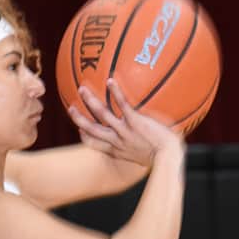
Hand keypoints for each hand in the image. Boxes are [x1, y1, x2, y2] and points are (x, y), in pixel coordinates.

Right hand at [68, 79, 183, 168]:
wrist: (168, 157)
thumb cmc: (163, 157)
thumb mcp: (146, 157)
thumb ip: (141, 148)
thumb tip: (145, 140)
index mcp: (117, 150)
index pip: (95, 144)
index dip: (85, 137)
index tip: (80, 130)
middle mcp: (117, 141)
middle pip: (91, 129)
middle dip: (79, 119)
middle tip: (70, 108)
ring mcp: (125, 131)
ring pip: (102, 115)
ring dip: (90, 102)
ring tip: (82, 89)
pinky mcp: (135, 122)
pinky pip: (122, 105)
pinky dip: (116, 92)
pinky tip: (110, 80)